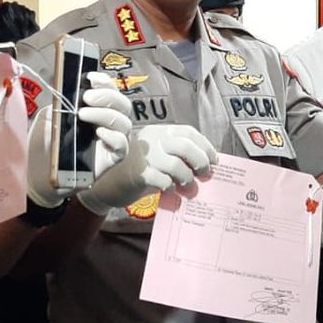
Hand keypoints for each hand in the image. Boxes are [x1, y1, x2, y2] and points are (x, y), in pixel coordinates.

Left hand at [26, 72, 131, 207]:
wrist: (41, 173)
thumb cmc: (49, 142)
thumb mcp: (52, 117)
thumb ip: (61, 103)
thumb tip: (67, 90)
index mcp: (98, 108)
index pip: (110, 90)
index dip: (104, 82)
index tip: (90, 78)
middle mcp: (110, 122)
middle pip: (123, 104)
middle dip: (107, 96)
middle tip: (87, 97)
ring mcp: (113, 140)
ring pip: (124, 123)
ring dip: (106, 114)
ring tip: (83, 114)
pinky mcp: (112, 158)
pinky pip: (122, 146)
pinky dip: (113, 137)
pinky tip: (99, 133)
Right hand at [77, 124, 216, 215]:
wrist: (108, 184)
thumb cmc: (138, 170)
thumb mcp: (158, 156)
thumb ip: (177, 156)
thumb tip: (206, 165)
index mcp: (159, 131)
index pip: (189, 132)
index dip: (205, 146)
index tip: (214, 160)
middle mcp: (152, 139)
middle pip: (186, 146)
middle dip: (201, 162)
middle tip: (205, 175)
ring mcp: (144, 156)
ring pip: (177, 165)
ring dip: (187, 179)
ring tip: (188, 187)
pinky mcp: (139, 173)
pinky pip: (164, 181)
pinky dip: (171, 188)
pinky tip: (170, 191)